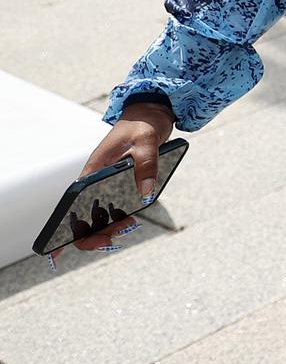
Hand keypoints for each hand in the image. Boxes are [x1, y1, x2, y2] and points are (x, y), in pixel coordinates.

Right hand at [72, 102, 174, 250]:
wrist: (149, 115)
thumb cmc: (141, 126)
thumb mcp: (146, 143)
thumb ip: (147, 166)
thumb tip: (146, 194)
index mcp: (92, 171)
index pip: (71, 204)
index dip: (63, 229)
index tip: (57, 248)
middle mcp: (95, 181)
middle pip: (84, 217)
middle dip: (93, 234)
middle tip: (112, 239)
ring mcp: (106, 184)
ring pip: (100, 215)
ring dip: (109, 226)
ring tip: (128, 226)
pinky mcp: (119, 185)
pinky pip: (114, 207)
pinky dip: (119, 217)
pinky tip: (129, 220)